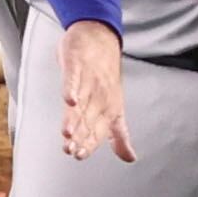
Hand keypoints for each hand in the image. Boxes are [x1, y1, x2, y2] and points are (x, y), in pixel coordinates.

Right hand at [59, 19, 134, 161]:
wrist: (99, 39)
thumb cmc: (104, 76)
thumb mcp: (115, 108)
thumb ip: (119, 135)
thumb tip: (130, 158)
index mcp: (108, 108)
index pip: (97, 130)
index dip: (88, 143)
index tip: (79, 155)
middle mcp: (99, 96)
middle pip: (87, 119)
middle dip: (79, 135)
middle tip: (71, 149)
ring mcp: (88, 80)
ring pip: (81, 103)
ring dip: (74, 117)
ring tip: (67, 132)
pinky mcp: (76, 65)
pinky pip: (74, 78)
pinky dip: (71, 88)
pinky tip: (69, 100)